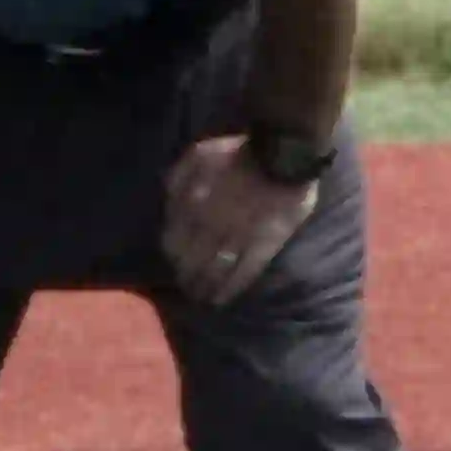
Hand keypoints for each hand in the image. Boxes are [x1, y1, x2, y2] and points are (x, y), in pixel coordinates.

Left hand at [158, 133, 321, 304]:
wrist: (283, 153)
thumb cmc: (238, 152)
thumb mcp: (197, 157)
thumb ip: (177, 181)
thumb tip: (167, 207)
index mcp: (192, 206)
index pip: (173, 241)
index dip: (171, 255)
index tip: (172, 262)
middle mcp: (211, 228)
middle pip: (192, 262)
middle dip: (186, 277)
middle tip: (186, 287)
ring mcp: (238, 239)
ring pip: (215, 272)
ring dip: (205, 288)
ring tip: (201, 297)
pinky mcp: (265, 245)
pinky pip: (244, 273)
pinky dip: (231, 288)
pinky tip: (223, 299)